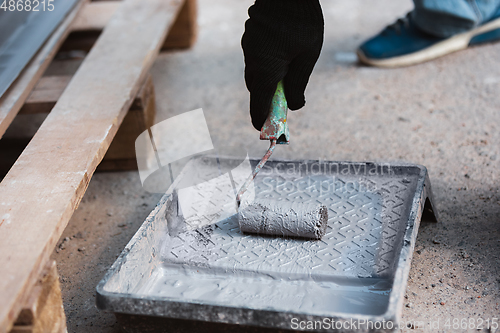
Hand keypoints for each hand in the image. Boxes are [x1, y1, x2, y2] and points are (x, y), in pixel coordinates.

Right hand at [241, 0, 323, 129]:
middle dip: (269, 100)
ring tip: (289, 76)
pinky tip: (283, 55)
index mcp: (264, 71)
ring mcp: (248, 47)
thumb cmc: (302, 23)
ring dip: (269, 81)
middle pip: (257, 91)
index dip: (262, 122)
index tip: (268, 131)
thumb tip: (295, 107)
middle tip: (287, 104)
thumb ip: (298, 85)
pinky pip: (257, 58)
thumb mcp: (307, 58)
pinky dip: (268, 65)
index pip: (258, 106)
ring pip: (256, 73)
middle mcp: (251, 61)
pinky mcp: (251, 36)